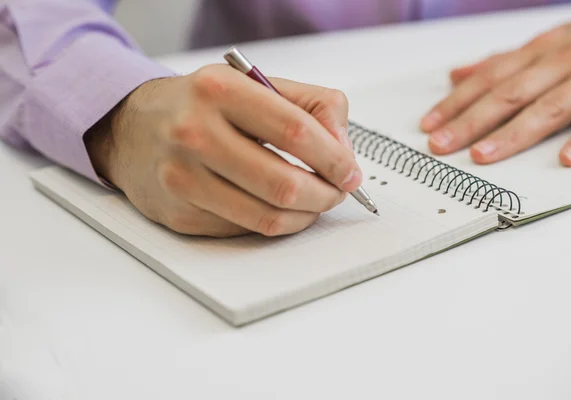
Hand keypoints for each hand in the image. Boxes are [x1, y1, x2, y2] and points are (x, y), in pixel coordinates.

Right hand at [85, 64, 360, 236]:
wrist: (132, 128)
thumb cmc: (201, 106)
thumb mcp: (254, 84)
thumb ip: (312, 106)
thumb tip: (344, 151)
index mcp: (219, 91)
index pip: (296, 132)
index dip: (335, 158)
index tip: (351, 171)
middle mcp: (194, 133)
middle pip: (284, 183)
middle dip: (326, 195)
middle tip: (337, 192)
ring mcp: (182, 178)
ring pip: (267, 217)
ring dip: (305, 216)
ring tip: (315, 203)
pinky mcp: (179, 213)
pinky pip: (245, 229)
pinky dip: (273, 222)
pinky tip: (278, 208)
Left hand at [420, 20, 570, 166]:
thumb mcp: (548, 45)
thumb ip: (503, 62)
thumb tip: (456, 75)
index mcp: (542, 50)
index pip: (489, 78)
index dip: (457, 102)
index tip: (428, 124)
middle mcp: (563, 60)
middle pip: (509, 93)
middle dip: (471, 121)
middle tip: (441, 145)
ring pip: (549, 107)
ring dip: (514, 133)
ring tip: (483, 156)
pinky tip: (566, 159)